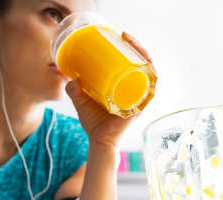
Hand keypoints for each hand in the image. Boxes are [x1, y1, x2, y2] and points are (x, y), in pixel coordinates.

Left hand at [66, 32, 155, 148]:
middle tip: (125, 35)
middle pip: (144, 63)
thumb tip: (71, 78)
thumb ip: (73, 90)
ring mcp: (140, 98)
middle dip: (138, 46)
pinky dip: (151, 75)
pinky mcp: (140, 106)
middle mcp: (136, 91)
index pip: (134, 63)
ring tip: (132, 43)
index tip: (122, 35)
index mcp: (125, 87)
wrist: (99, 141)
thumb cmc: (94, 123)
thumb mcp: (81, 101)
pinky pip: (151, 88)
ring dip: (144, 55)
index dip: (132, 47)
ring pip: (149, 71)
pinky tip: (147, 63)